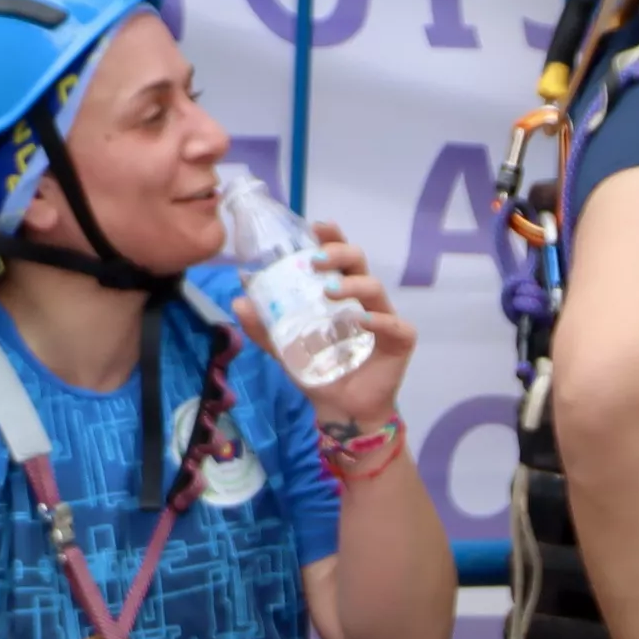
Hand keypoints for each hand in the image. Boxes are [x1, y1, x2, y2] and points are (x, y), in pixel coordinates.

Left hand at [233, 219, 415, 430]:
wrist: (340, 411)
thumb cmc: (319, 373)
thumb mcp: (285, 349)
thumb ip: (264, 327)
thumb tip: (239, 299)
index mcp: (340, 294)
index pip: (338, 257)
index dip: (331, 237)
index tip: (316, 227)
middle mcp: (363, 301)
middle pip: (358, 262)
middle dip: (339, 253)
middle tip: (315, 260)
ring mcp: (384, 318)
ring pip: (375, 288)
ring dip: (352, 285)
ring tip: (329, 291)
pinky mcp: (400, 341)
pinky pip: (393, 324)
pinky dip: (378, 320)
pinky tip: (361, 320)